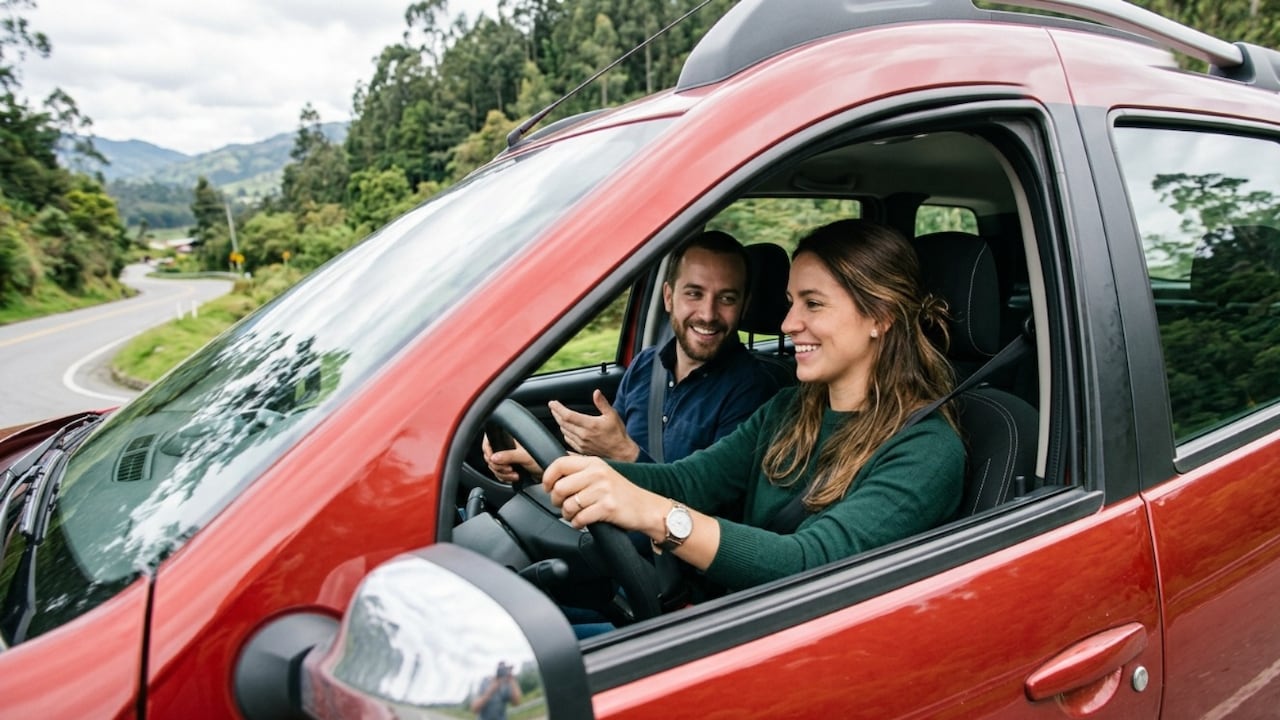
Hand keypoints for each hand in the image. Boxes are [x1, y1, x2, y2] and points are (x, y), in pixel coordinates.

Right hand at [482, 433, 541, 483]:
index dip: (488, 450)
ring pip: (493, 466)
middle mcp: (507, 446)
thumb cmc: (543, 459)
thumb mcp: (524, 456)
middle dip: (497, 466)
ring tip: (514, 474)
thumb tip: (493, 457)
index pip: (489, 440)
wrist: (549, 474)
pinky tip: (514, 477)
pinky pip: (498, 473)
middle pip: (490, 456)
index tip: (492, 459)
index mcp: (509, 438)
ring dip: (502, 473)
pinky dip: (504, 477)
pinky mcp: (509, 467)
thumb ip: (508, 456)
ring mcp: (507, 457)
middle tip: (508, 469)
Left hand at [542, 455, 665, 534]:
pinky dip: (577, 523)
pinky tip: (583, 522)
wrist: (646, 508)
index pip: (560, 464)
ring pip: (568, 505)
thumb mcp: (602, 474)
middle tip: (562, 505)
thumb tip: (553, 477)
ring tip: (575, 515)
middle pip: (560, 487)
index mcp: (594, 463)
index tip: (547, 487)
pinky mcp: (607, 507)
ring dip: (567, 514)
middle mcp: (598, 473)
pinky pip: (580, 518)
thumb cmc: (622, 494)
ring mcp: (603, 490)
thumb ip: (580, 473)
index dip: (548, 477)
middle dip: (556, 501)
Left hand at [549, 389, 640, 461]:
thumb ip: (602, 403)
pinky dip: (565, 433)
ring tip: (558, 416)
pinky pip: (568, 440)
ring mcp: (581, 444)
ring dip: (560, 423)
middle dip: (556, 414)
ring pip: (564, 432)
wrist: (621, 453)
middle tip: (553, 407)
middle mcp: (584, 435)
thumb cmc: (618, 434)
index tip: (552, 403)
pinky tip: (566, 429)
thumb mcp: (612, 415)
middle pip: (563, 423)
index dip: (558, 409)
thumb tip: (596, 392)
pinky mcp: (582, 450)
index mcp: (590, 425)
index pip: (568, 415)